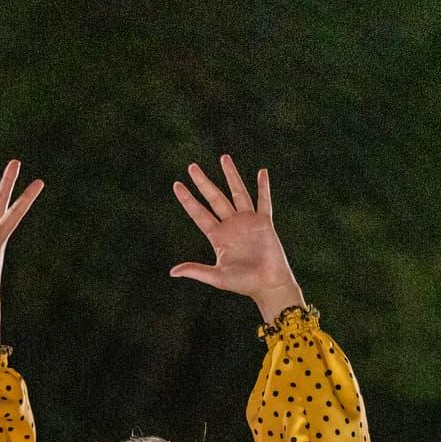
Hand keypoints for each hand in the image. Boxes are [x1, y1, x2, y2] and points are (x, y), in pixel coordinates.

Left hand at [170, 156, 304, 322]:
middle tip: (192, 166)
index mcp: (218, 237)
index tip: (177, 185)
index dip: (188, 200)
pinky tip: (261, 172)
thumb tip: (173, 272)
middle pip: (214, 198)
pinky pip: (264, 200)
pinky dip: (263, 187)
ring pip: (237, 192)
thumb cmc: (243, 283)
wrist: (268, 283)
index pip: (199, 214)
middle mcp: (231, 225)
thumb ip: (196, 270)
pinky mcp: (264, 222)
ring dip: (231, 175)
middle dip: (203, 182)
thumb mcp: (217, 276)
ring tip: (223, 158)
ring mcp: (248, 221)